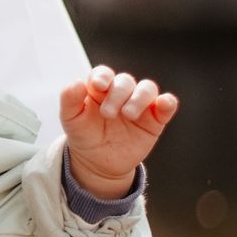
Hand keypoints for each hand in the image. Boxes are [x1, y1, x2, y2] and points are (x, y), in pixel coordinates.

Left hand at [59, 66, 178, 198]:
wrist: (98, 163)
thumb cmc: (84, 136)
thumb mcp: (70, 120)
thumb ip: (69, 100)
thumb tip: (77, 81)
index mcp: (99, 89)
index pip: (104, 73)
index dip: (103, 76)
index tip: (98, 85)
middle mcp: (121, 93)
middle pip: (125, 81)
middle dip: (117, 94)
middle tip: (107, 114)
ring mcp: (139, 105)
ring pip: (148, 88)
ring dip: (140, 97)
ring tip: (128, 114)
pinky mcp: (155, 119)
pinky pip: (166, 105)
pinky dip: (167, 102)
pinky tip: (163, 104)